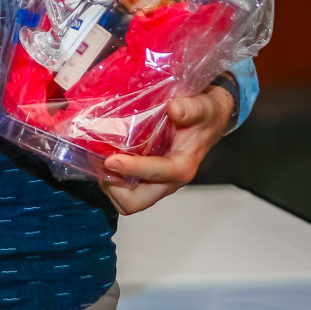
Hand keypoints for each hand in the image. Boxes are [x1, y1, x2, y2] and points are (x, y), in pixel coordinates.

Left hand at [98, 78, 236, 214]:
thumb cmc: (205, 116)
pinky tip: (107, 158)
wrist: (208, 120)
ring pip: (126, 201)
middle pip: (136, 202)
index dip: (132, 169)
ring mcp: (156, 182)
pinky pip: (124, 190)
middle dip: (115, 188)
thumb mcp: (203, 107)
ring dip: (111, 185)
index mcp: (182, 166)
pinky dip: (111, 180)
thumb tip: (175, 109)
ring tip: (102, 161)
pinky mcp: (146, 178)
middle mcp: (168, 180)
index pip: (155, 175)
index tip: (111, 159)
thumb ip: (191, 109)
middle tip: (103, 164)